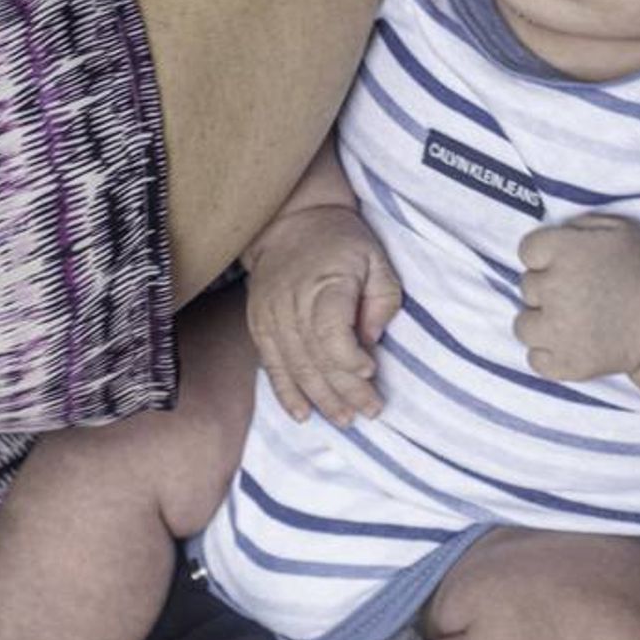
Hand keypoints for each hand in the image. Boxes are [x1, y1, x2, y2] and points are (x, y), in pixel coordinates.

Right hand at [245, 201, 403, 424]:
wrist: (290, 220)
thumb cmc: (341, 240)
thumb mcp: (375, 259)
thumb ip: (381, 300)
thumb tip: (371, 340)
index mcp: (323, 283)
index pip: (331, 333)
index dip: (350, 359)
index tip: (371, 371)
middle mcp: (291, 303)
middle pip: (316, 358)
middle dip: (345, 392)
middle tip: (370, 411)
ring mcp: (270, 316)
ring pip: (295, 367)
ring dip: (321, 399)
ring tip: (345, 419)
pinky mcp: (259, 324)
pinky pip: (271, 365)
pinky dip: (286, 393)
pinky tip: (302, 415)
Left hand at [514, 214, 639, 382]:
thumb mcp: (618, 228)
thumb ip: (577, 227)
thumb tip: (551, 236)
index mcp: (564, 251)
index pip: (527, 251)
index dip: (546, 256)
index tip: (568, 264)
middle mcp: (555, 289)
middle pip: (527, 287)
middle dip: (549, 288)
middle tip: (580, 293)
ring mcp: (558, 331)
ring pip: (523, 326)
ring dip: (542, 323)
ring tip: (572, 321)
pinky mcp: (567, 364)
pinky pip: (535, 359)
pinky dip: (549, 355)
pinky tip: (570, 345)